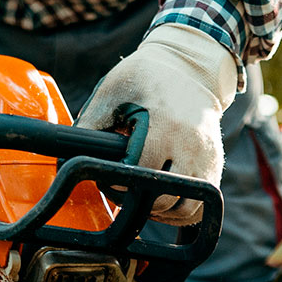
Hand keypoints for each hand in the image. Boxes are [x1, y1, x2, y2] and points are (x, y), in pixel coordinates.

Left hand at [78, 23, 237, 225]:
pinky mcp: (215, 166)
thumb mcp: (113, 91)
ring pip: (186, 207)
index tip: (108, 178)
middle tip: (121, 191)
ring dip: (160, 212)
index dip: (119, 183)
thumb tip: (66, 158)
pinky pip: (202, 204)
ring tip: (142, 200)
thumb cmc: (147, 77)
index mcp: (166, 125)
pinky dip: (181, 212)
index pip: (141, 172)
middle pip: (164, 196)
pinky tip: (162, 204)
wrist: (191, 68)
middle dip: (137, 201)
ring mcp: (208, 158)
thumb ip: (90, 123)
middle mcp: (192, 145)